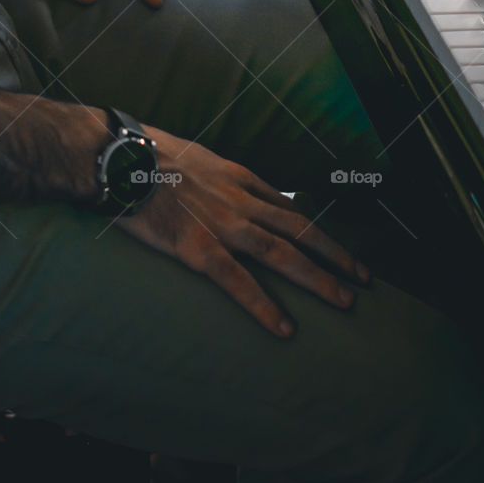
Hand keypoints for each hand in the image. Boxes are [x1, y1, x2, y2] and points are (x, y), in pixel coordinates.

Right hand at [117, 129, 368, 336]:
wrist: (120, 157)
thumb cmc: (149, 155)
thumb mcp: (197, 157)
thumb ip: (218, 179)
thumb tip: (227, 192)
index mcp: (240, 177)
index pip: (290, 208)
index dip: (318, 231)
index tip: (339, 251)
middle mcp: (240, 199)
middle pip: (300, 229)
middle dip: (335, 256)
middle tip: (363, 280)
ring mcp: (222, 223)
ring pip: (282, 253)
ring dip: (317, 278)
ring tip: (344, 301)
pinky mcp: (197, 246)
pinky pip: (237, 281)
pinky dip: (264, 305)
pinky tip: (284, 327)